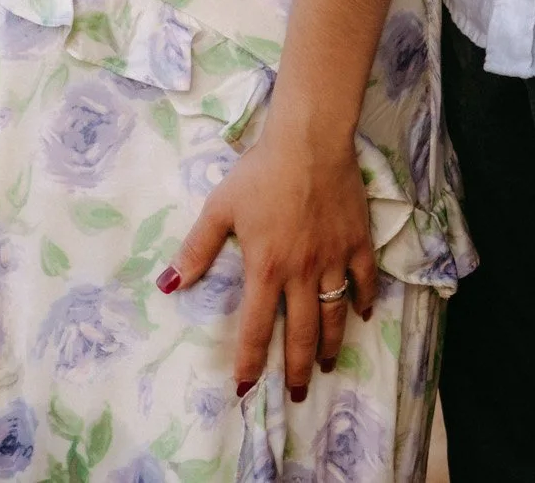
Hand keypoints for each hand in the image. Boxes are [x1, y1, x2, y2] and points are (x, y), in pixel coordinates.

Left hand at [156, 124, 377, 400]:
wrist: (309, 140)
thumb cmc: (261, 172)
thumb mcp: (221, 207)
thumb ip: (197, 249)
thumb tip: (169, 284)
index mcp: (267, 268)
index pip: (258, 328)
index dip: (251, 362)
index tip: (246, 387)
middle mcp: (302, 273)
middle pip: (303, 334)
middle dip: (298, 369)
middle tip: (298, 394)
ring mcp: (333, 258)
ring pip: (335, 315)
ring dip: (331, 345)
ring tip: (328, 366)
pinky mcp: (356, 241)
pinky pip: (365, 280)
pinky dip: (365, 301)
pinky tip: (362, 315)